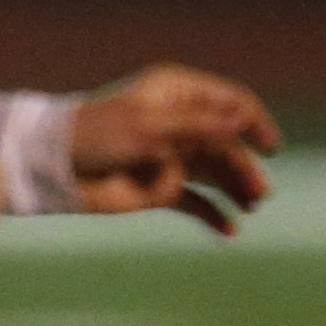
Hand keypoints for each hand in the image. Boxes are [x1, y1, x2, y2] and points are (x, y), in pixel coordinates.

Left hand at [69, 63, 281, 233]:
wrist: (54, 170)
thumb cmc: (96, 135)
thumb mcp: (149, 128)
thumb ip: (197, 127)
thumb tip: (241, 121)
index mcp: (175, 93)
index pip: (228, 102)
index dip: (253, 122)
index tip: (271, 147)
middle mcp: (178, 122)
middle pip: (227, 142)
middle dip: (245, 166)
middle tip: (258, 194)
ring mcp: (171, 155)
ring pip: (217, 172)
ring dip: (235, 188)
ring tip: (249, 207)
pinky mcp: (161, 187)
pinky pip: (197, 202)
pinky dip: (214, 215)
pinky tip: (229, 231)